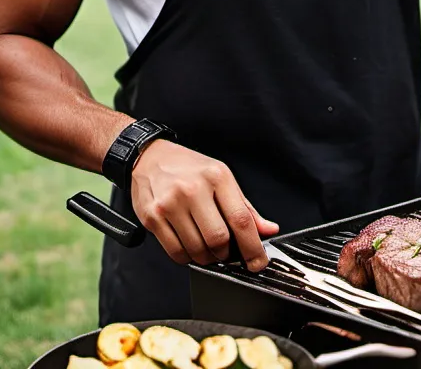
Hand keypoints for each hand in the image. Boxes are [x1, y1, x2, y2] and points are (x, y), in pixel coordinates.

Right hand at [130, 139, 278, 271]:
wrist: (152, 157)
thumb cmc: (191, 169)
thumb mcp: (222, 178)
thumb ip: (245, 207)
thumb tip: (269, 230)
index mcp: (217, 177)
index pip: (240, 219)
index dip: (252, 247)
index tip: (258, 262)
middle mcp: (194, 189)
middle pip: (218, 239)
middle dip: (226, 254)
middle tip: (226, 251)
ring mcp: (171, 204)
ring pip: (197, 250)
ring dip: (207, 258)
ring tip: (207, 247)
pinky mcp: (153, 217)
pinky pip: (176, 253)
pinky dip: (188, 258)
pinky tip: (190, 246)